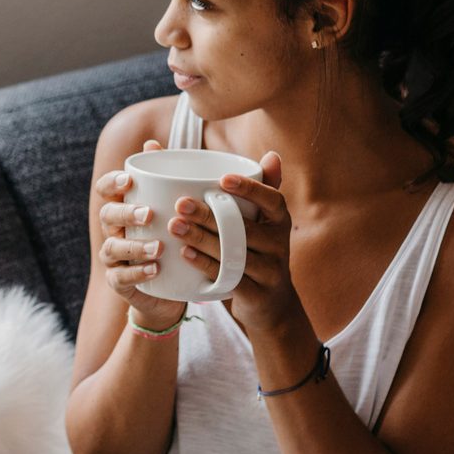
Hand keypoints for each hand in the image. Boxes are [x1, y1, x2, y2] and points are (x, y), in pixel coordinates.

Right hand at [94, 139, 186, 331]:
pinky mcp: (119, 282)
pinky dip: (136, 273)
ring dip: (134, 246)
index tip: (130, 180)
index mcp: (123, 206)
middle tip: (149, 214)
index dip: (112, 182)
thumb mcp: (175, 209)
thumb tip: (152, 143)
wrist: (173, 287)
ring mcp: (113, 257)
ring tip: (159, 248)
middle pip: (107, 215)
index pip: (105, 188)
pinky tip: (154, 269)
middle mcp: (113, 230)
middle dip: (126, 213)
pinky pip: (120, 277)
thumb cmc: (173, 239)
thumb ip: (166, 177)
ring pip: (112, 247)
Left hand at [166, 150, 304, 341]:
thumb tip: (261, 149)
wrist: (269, 304)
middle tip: (180, 203)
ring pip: (234, 253)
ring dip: (202, 239)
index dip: (251, 188)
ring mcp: (270, 270)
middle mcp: (279, 244)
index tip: (222, 179)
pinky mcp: (256, 294)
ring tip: (174, 226)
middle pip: (244, 228)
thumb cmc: (254, 249)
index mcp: (279, 220)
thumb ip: (250, 188)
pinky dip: (206, 266)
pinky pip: (231, 278)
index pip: (273, 199)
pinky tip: (185, 254)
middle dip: (210, 215)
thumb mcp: (257, 221)